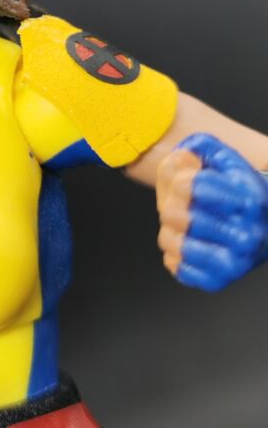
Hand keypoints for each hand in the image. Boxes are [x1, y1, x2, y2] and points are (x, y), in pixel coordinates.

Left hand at [157, 133, 267, 290]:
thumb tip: (181, 155)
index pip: (189, 185)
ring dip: (169, 227)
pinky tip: (191, 242)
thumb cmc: (237, 190)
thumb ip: (201, 147)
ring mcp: (234, 262)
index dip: (179, 178)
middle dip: (170, 202)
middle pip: (173, 212)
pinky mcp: (218, 280)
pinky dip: (174, 251)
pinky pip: (174, 264)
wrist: (267, 226)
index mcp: (250, 199)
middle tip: (185, 203)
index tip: (189, 180)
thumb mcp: (224, 161)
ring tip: (186, 223)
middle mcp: (247, 234)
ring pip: (169, 239)